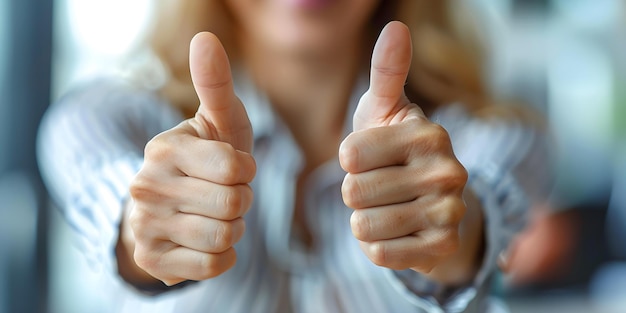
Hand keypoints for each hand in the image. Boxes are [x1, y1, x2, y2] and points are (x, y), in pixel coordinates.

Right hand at [127, 32, 255, 285]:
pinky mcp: (152, 261)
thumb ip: (216, 84)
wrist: (169, 207)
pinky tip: (205, 240)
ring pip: (225, 237)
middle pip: (234, 204)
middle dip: (241, 200)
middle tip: (222, 194)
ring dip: (233, 228)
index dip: (245, 171)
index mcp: (165, 148)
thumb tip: (205, 38)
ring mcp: (145, 226)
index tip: (232, 169)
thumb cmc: (205, 160)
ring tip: (213, 215)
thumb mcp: (217, 122)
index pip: (235, 167)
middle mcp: (147, 186)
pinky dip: (222, 255)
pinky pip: (213, 265)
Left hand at [339, 22, 468, 273]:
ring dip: (365, 220)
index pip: (349, 154)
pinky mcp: (443, 248)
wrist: (433, 203)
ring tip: (390, 208)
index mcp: (429, 133)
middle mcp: (448, 171)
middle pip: (353, 192)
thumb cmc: (397, 150)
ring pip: (363, 225)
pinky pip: (379, 254)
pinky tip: (399, 232)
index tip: (371, 157)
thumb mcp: (387, 110)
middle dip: (356, 193)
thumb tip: (396, 27)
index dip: (349, 160)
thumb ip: (387, 72)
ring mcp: (449, 212)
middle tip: (382, 186)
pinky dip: (377, 246)